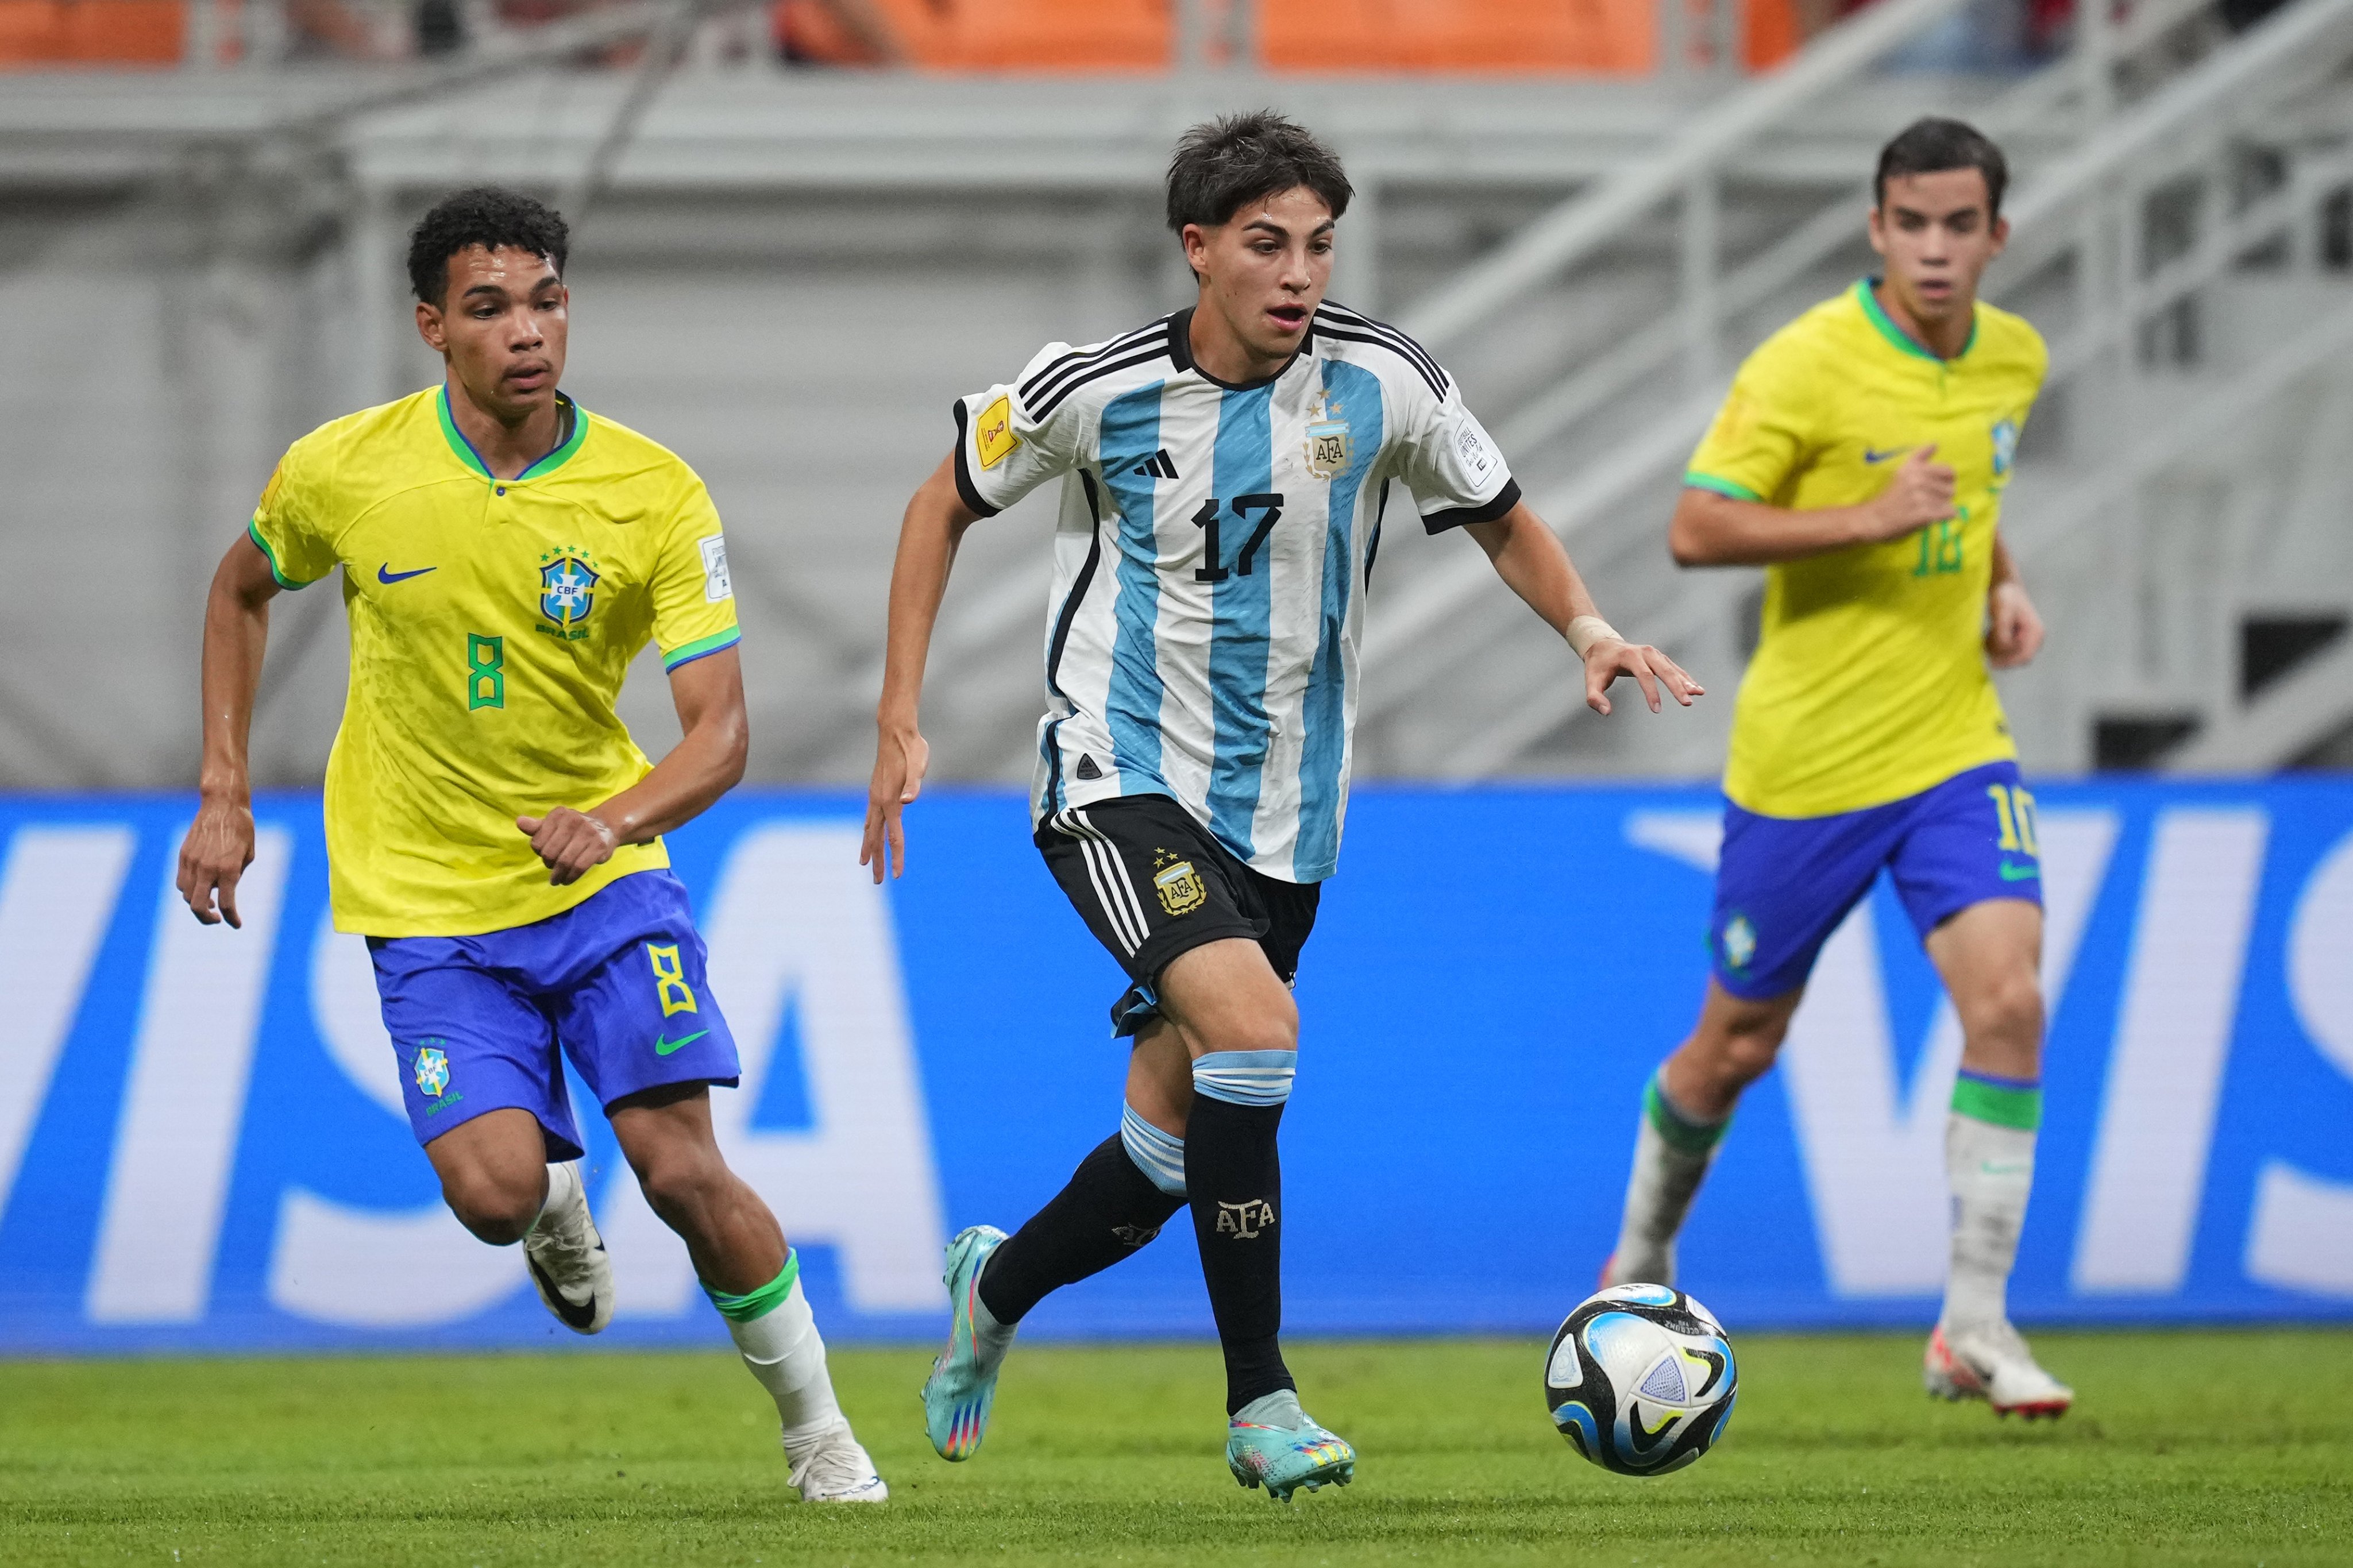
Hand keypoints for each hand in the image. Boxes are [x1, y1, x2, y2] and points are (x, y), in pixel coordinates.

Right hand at [177, 794, 255, 926]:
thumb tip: (223, 892)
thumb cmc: (242, 829)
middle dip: (207, 919)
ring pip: (186, 895)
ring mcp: (192, 862)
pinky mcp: (183, 855)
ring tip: (210, 902)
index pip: (227, 904)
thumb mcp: (248, 855)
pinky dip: (189, 890)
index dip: (232, 918)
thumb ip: (236, 876)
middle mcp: (207, 868)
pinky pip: (181, 881)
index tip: (236, 924)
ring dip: (197, 903)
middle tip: (217, 919)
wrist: (223, 805)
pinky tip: (200, 888)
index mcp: (228, 869)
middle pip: (198, 906)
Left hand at [516, 806, 616, 885]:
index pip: (538, 841)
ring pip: (565, 861)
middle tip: (552, 869)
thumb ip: (537, 827)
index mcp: (559, 814)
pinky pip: (579, 867)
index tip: (544, 855)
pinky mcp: (599, 846)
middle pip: (550, 853)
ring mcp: (588, 833)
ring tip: (557, 880)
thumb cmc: (574, 828)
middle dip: (549, 864)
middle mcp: (573, 820)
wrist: (606, 826)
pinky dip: (571, 877)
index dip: (539, 852)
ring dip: (558, 875)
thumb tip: (519, 822)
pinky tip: (567, 880)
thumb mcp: (555, 825)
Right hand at [860, 724, 930, 882]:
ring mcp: (875, 795)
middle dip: (878, 861)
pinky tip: (868, 834)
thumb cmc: (911, 747)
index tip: (897, 876)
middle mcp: (879, 801)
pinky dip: (868, 831)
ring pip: (869, 828)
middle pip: (877, 839)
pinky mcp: (876, 790)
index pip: (894, 837)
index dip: (896, 857)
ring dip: (869, 847)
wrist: (895, 730)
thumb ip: (914, 783)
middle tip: (878, 882)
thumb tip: (908, 801)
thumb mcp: (919, 764)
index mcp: (890, 800)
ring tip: (866, 864)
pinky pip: (870, 817)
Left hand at [1584, 639, 1704, 716]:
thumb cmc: (1598, 665)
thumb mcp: (1591, 681)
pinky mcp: (1660, 658)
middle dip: (1677, 687)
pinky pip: (1675, 669)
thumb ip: (1595, 698)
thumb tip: (1606, 712)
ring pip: (1673, 669)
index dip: (1651, 693)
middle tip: (1687, 703)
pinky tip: (1696, 689)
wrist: (1603, 645)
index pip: (1644, 675)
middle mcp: (1646, 652)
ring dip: (1686, 682)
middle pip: (1664, 670)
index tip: (1656, 710)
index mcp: (1630, 656)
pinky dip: (1686, 678)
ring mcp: (1655, 654)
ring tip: (1698, 694)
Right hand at [1865, 445, 1955, 540]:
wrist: (1873, 519)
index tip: (1935, 487)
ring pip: (1949, 502)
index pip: (1949, 471)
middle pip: (1950, 489)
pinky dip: (1944, 517)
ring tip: (1926, 510)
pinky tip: (1933, 517)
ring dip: (1941, 508)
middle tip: (1927, 502)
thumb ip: (1919, 457)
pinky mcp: (1923, 514)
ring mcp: (1920, 496)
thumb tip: (1935, 444)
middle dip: (1942, 497)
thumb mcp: (1902, 471)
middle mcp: (1918, 479)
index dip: (1946, 481)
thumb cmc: (1890, 496)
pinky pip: (1949, 513)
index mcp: (1914, 468)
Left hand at [1985, 578, 2043, 667]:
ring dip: (1996, 652)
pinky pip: (2005, 653)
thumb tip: (2004, 647)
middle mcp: (2034, 640)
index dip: (2007, 659)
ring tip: (1988, 635)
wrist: (2005, 587)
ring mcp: (2026, 642)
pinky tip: (1989, 636)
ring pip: (2010, 658)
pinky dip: (1995, 648)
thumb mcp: (2001, 612)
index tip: (1991, 649)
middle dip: (2000, 655)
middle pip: (2017, 660)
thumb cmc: (2005, 597)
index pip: (2024, 657)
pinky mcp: (2017, 641)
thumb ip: (2002, 630)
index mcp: (2036, 633)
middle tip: (1987, 640)